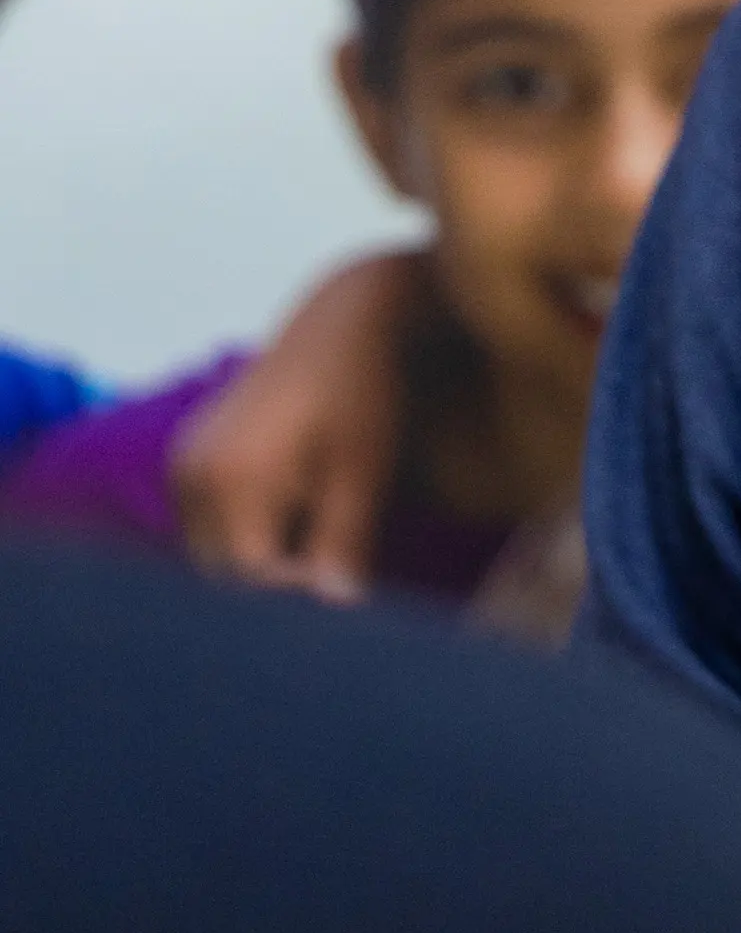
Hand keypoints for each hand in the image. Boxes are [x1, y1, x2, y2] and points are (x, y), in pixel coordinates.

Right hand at [169, 250, 418, 596]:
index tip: (347, 583)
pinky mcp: (188, 455)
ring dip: (259, 559)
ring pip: (214, 551)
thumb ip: (343, 542)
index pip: (252, 576)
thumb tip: (335, 610)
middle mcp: (192, 472)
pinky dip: (247, 532)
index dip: (299, 592)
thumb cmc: (365, 394)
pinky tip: (301, 513)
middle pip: (225, 571)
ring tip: (323, 539)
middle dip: (276, 581)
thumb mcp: (364, 470)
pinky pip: (210, 522)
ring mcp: (183, 462)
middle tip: (336, 571)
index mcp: (230, 476)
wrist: (342, 322)